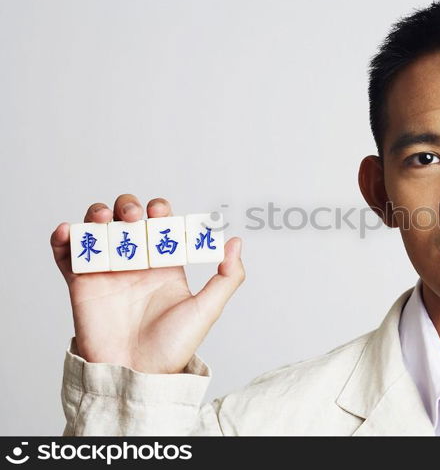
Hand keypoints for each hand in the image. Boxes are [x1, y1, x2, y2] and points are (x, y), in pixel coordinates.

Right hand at [50, 194, 244, 373]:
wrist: (137, 373)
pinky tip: (68, 231)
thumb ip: (228, 277)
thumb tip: (236, 242)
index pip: (161, 223)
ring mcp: (107, 271)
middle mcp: (136, 262)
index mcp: (165, 264)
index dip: (160, 210)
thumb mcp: (208, 309)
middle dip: (128, 206)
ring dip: (97, 214)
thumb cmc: (173, 346)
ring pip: (97, 228)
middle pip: (127, 218)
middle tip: (133, 217)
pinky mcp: (81, 283)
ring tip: (102, 219)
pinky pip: (66, 254)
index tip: (160, 213)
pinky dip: (62, 237)